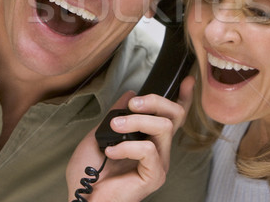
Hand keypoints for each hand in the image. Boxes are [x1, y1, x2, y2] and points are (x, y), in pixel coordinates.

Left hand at [66, 76, 194, 201]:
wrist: (82, 198)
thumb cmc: (88, 172)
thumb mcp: (100, 133)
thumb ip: (116, 114)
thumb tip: (131, 94)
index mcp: (149, 139)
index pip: (172, 117)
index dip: (183, 97)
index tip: (187, 81)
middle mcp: (158, 150)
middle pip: (174, 115)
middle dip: (155, 101)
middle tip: (133, 104)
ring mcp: (159, 163)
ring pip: (163, 127)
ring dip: (136, 121)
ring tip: (114, 127)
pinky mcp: (155, 175)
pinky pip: (149, 149)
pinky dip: (127, 146)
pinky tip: (112, 151)